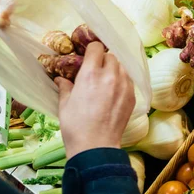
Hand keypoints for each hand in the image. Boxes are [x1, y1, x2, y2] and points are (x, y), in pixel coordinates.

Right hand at [55, 42, 135, 158]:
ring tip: (106, 80)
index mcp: (91, 74)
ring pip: (123, 67)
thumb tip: (61, 79)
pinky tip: (114, 91)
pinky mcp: (132, 97)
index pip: (97, 48)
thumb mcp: (65, 104)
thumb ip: (65, 87)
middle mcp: (110, 76)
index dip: (92, 49)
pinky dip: (122, 81)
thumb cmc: (76, 126)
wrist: (96, 146)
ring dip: (115, 69)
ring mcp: (124, 86)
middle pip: (112, 56)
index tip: (88, 55)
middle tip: (96, 69)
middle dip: (103, 59)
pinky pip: (129, 81)